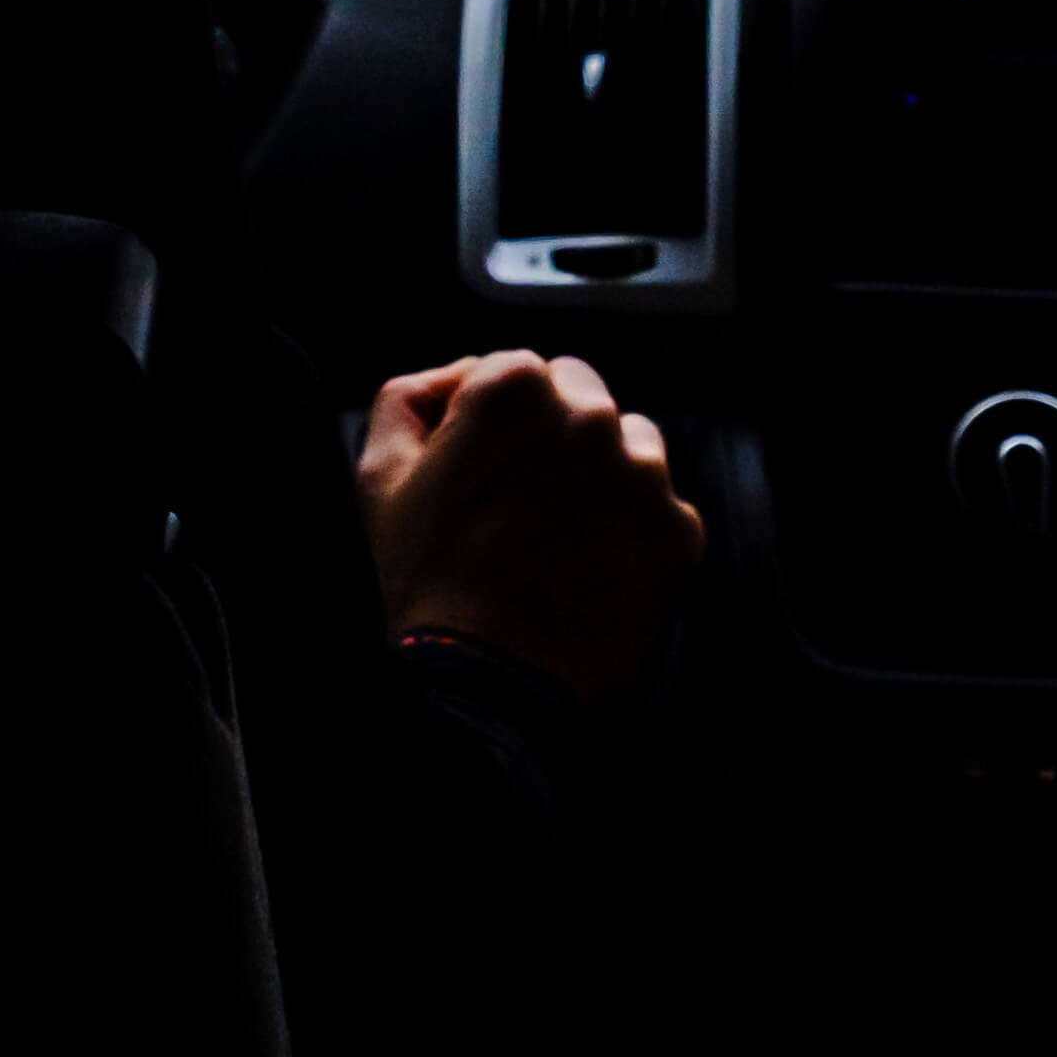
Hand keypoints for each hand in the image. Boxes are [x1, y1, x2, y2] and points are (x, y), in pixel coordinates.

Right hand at [356, 348, 703, 707]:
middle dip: (550, 437)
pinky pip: (660, 505)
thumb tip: (460, 378)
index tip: (476, 469)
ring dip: (598, 475)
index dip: (490, 419)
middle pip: (577, 398)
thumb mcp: (379, 474)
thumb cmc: (426, 582)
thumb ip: (412, 397)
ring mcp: (643, 475)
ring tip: (554, 536)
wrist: (487, 686)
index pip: (514, 370)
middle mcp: (592, 417)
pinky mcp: (677, 530)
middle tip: (515, 503)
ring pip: (628, 443)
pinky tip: (588, 565)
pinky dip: (631, 529)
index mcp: (518, 390)